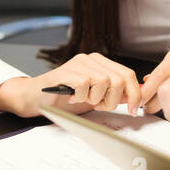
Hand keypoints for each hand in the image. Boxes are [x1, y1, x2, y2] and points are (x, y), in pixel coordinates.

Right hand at [0, 53, 154, 118]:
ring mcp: (78, 63)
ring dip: (97, 99)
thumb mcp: (94, 97)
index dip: (134, 94)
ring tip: (84, 100)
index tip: (134, 110)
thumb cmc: (63, 97)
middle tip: (100, 106)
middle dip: (114, 100)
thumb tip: (135, 98)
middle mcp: (91, 59)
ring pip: (105, 82)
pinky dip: (81, 97)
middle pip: (119, 79)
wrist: (34, 97)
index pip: (128, 74)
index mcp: (100, 63)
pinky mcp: (66, 71)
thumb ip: (114, 94)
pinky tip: (72, 97)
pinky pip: (85, 84)